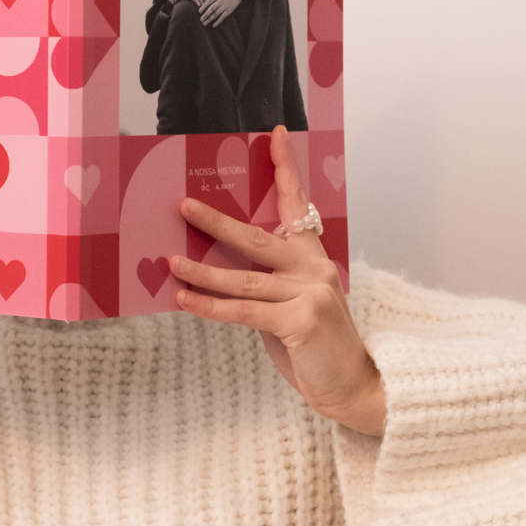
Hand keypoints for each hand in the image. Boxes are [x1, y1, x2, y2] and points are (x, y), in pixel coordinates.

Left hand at [172, 126, 384, 435]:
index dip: (284, 169)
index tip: (272, 137)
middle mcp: (313, 268)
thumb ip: (263, 283)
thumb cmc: (316, 346)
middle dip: (217, 221)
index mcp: (312, 258)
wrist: (355, 389)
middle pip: (257, 236)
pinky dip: (210, 306)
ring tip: (170, 261)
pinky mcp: (300, 320)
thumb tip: (214, 270)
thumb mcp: (290, 305)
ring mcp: (310, 292)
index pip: (297, 205)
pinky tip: (184, 299)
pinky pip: (244, 310)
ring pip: (244, 277)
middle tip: (184, 206)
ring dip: (202, 270)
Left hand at [199, 0, 252, 26]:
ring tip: (204, 24)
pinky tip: (214, 25)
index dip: (203, 7)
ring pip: (216, 14)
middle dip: (205, 15)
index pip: (209, 1)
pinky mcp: (229, 10)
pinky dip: (218, 21)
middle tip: (200, 20)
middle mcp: (221, 1)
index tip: (199, 11)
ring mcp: (225, 6)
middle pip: (211, 9)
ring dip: (210, 19)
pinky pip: (223, 17)